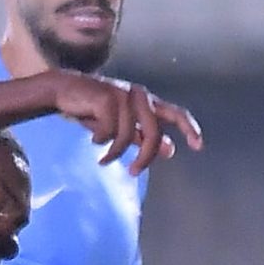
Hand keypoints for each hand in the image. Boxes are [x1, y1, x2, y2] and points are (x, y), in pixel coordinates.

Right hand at [46, 74, 203, 174]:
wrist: (64, 91)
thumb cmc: (94, 109)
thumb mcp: (122, 126)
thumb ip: (144, 136)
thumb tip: (170, 150)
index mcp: (147, 101)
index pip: (175, 113)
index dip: (189, 128)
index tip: (198, 147)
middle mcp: (139, 95)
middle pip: (153, 132)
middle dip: (145, 157)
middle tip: (133, 173)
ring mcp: (123, 94)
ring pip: (127, 135)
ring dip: (114, 153)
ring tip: (103, 160)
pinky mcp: (106, 97)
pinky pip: (109, 131)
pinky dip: (101, 140)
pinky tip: (93, 139)